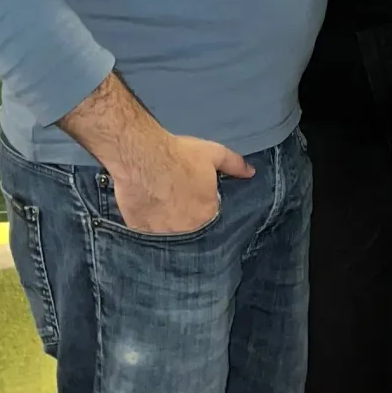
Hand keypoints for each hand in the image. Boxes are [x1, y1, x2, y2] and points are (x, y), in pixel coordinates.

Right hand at [109, 130, 253, 235]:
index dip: (205, 212)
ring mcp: (162, 235)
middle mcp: (187, 231)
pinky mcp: (140, 233)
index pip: (212, 221)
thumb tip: (250, 172)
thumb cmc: (179, 156)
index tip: (197, 203)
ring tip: (161, 213)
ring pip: (168, 238)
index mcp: (207, 215)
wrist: (141, 158)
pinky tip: (145, 217)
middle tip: (178, 207)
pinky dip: (147, 230)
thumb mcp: (213, 154)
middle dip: (187, 223)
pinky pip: (147, 237)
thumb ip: (234, 164)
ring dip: (167, 228)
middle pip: (191, 232)